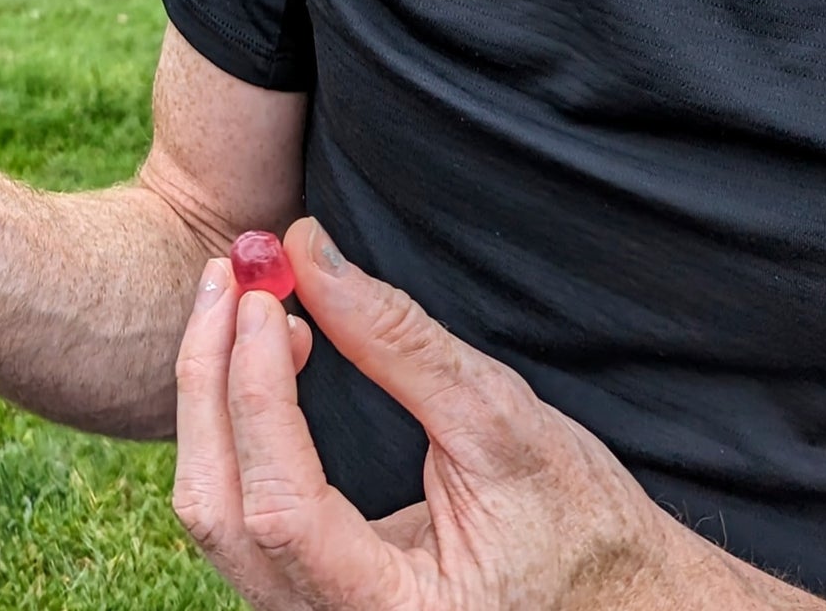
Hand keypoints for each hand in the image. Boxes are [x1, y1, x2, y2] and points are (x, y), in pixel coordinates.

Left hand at [173, 217, 736, 610]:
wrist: (618, 598)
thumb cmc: (580, 524)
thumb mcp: (501, 423)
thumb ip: (399, 340)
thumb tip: (307, 250)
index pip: (281, 506)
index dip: (257, 391)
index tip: (264, 296)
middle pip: (218, 511)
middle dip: (207, 379)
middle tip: (228, 276)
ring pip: (216, 514)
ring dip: (214, 395)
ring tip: (250, 304)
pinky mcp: (307, 591)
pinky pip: (239, 508)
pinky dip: (237, 424)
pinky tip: (267, 357)